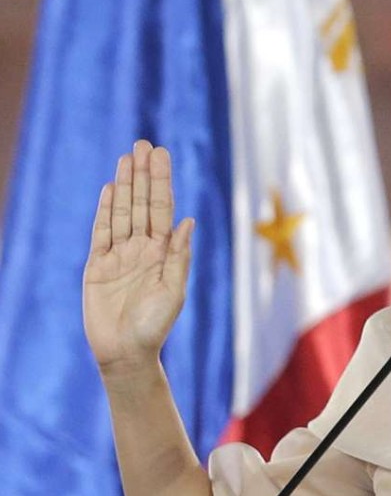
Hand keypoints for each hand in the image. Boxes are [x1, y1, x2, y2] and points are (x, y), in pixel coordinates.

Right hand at [83, 140, 193, 369]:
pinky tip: (110, 189)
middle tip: (144, 143)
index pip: (162, 209)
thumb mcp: (174, 290)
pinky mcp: (98, 265)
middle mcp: (142, 248)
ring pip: (122, 211)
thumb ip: (179, 256)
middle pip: (142, 203)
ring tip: (128, 156)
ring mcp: (119, 254)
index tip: (162, 155)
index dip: (161, 182)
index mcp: (163, 252)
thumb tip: (188, 221)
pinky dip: (105, 210)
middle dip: (143, 174)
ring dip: (125, 184)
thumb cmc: (156, 325)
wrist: (127, 351)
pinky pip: (101, 232)